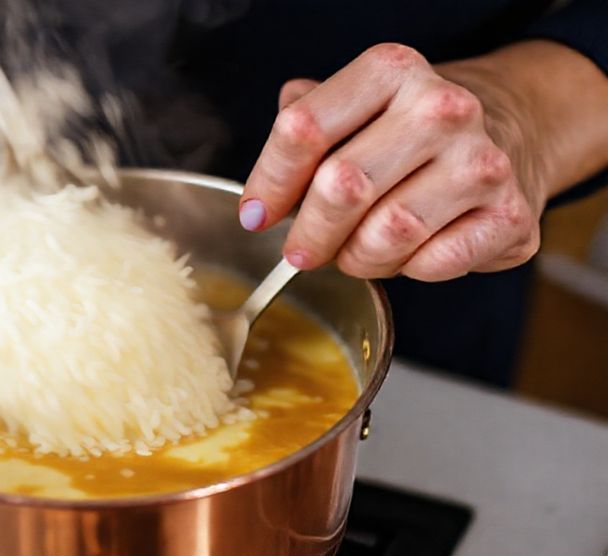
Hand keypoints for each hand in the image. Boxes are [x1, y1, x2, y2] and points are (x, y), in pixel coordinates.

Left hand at [240, 42, 548, 281]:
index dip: (268, 183)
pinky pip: (432, 265)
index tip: (255, 216)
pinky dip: (408, 270)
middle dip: (310, 233)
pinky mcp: (509, 215)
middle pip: (341, 186)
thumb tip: (259, 195)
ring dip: (357, 258)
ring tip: (356, 251)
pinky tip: (409, 253)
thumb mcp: (354, 107)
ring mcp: (481, 162)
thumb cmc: (409, 130)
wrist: (513, 131)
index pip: (302, 130)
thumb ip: (301, 134)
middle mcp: (441, 109)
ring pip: (387, 234)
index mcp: (390, 72)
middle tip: (302, 250)